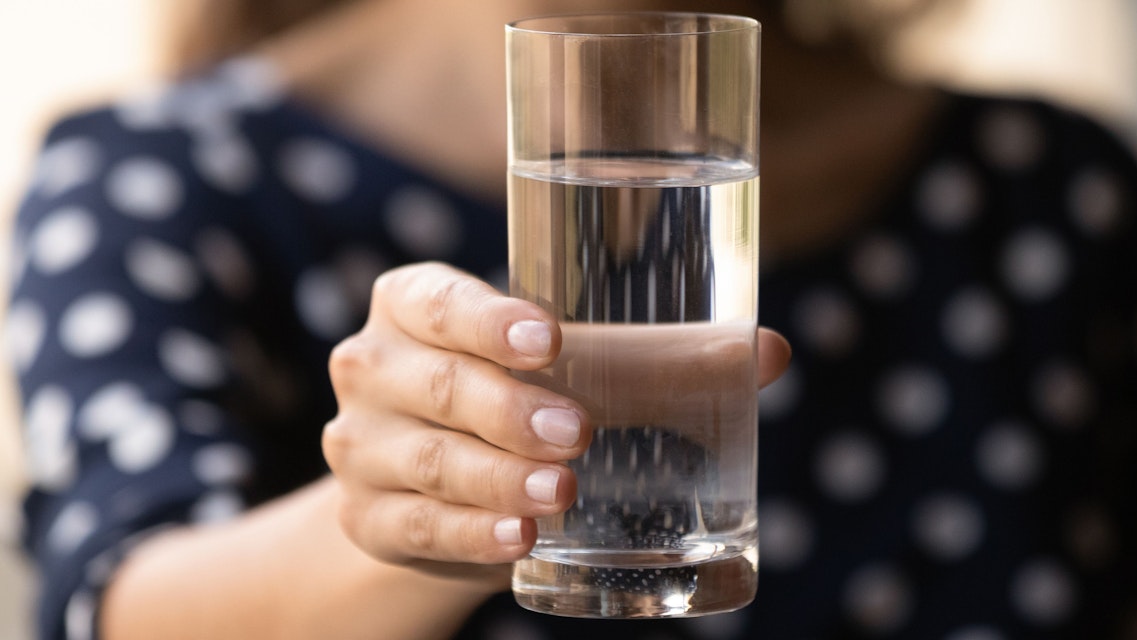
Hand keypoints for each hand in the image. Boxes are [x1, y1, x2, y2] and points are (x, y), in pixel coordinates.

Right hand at [322, 262, 789, 589]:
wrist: (442, 483)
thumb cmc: (518, 397)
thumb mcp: (573, 369)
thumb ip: (660, 359)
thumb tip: (770, 353)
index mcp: (415, 304)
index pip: (439, 301)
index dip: (485, 319)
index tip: (548, 338)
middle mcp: (373, 366)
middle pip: (435, 385)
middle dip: (507, 410)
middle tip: (578, 432)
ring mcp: (359, 445)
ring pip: (426, 463)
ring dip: (495, 479)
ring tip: (559, 492)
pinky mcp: (367, 516)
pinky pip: (416, 527)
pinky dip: (470, 535)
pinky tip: (518, 541)